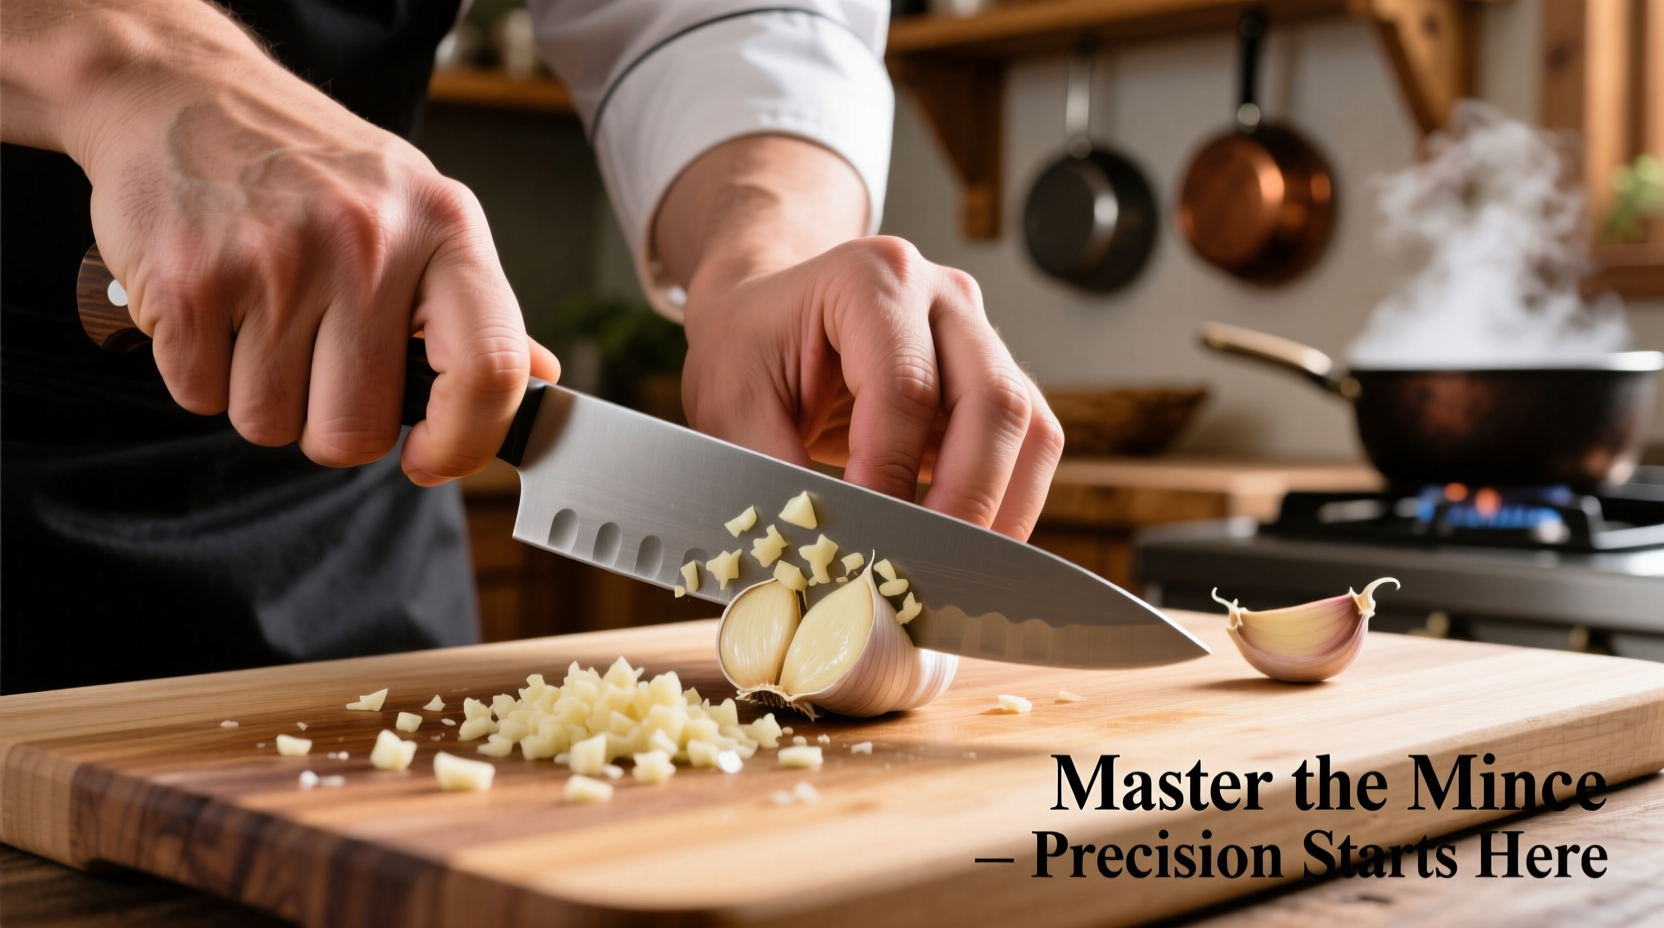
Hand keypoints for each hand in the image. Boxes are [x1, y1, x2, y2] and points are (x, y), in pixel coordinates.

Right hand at [2, 0, 558, 481]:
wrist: (183, 93)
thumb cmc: (314, 168)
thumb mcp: (418, 211)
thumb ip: (478, 308)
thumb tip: (544, 381)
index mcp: (445, 227)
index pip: (491, 370)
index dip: (465, 443)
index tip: (429, 457)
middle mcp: (369, 242)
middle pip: (357, 432)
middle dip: (330, 423)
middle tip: (316, 361)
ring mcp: (276, 260)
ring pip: (271, 424)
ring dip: (260, 394)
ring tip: (261, 317)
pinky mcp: (191, 281)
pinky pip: (200, 398)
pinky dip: (199, 372)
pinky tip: (214, 306)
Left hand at [658, 137, 1062, 539]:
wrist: (765, 310)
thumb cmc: (746, 348)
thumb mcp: (728, 402)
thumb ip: (768, 470)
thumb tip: (815, 554)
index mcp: (870, 278)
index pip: (906, 387)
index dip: (891, 473)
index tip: (867, 540)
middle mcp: (940, 295)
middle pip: (993, 400)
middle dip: (967, 499)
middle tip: (927, 569)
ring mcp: (978, 333)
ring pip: (1030, 426)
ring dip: (1002, 507)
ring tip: (956, 569)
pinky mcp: (995, 377)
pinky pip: (1029, 444)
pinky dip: (1006, 502)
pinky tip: (965, 544)